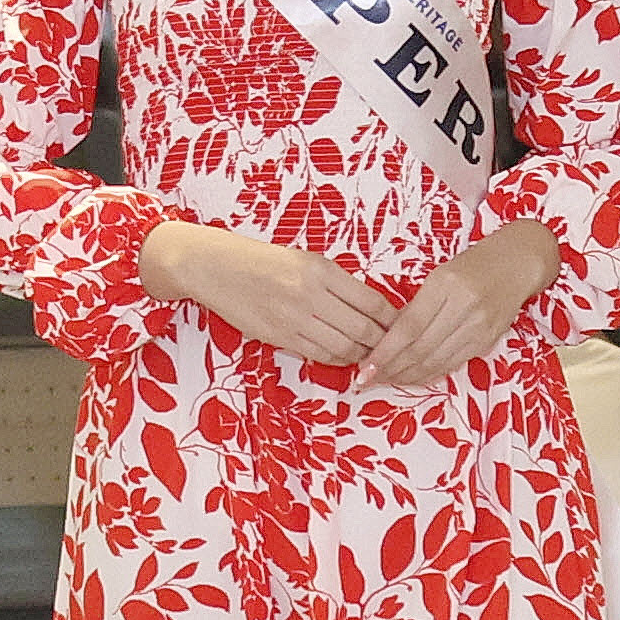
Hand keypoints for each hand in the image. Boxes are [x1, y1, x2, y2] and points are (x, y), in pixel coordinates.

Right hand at [143, 221, 403, 370]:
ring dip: (362, 356)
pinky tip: (345, 357)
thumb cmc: (264, 261)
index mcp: (322, 270)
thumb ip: (338, 283)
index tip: (403, 326)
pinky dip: (338, 359)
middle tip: (394, 349)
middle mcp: (310, 295)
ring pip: (344, 347)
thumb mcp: (306, 260)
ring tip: (372, 356)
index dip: (392, 320)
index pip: (372, 302)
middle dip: (383, 343)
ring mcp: (294, 319)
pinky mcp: (280, 337)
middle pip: (363, 330)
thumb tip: (373, 309)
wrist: (216, 268)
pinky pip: (319, 355)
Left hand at [356, 221, 557, 392]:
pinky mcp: (488, 340)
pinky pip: (453, 363)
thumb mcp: (439, 275)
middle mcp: (464, 307)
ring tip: (388, 380)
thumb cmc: (473, 265)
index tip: (365, 366)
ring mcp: (480, 326)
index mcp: (446, 284)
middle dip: (392, 369)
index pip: (408, 327)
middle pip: (421, 349)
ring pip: (437, 362)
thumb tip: (388, 338)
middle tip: (370, 378)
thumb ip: (417, 306)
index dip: (385, 352)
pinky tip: (415, 377)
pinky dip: (431, 374)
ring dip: (409, 376)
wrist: (518, 263)